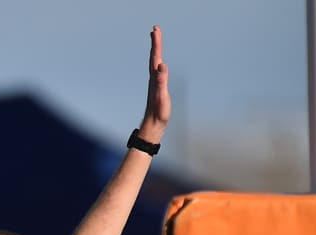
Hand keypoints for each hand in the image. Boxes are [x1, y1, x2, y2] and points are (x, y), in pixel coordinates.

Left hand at [138, 25, 169, 143]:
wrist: (153, 125)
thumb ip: (161, 81)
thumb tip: (162, 65)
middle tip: (155, 29)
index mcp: (155, 78)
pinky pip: (157, 69)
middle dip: (156, 42)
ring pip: (155, 62)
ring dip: (156, 50)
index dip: (156, 43)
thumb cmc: (158, 113)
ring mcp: (155, 82)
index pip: (156, 57)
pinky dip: (158, 61)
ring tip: (156, 40)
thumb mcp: (162, 97)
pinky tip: (159, 62)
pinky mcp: (157, 87)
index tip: (155, 30)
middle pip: (154, 56)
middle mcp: (153, 77)